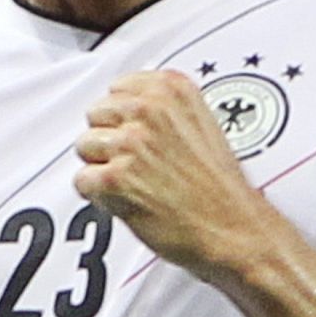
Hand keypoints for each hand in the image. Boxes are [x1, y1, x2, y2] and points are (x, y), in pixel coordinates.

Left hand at [73, 71, 274, 283]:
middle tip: (136, 164)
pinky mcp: (115, 178)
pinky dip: (98, 196)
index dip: (123, 117)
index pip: (117, 88)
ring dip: (102, 167)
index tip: (133, 131)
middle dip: (109, 140)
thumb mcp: (203, 124)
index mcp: (171, 90)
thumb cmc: (221, 188)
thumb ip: (166, 109)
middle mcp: (149, 110)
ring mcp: (130, 143)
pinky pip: (82, 181)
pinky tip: (127, 200)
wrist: (233, 229)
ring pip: (85, 146)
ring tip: (136, 183)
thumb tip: (131, 106)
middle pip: (96, 114)